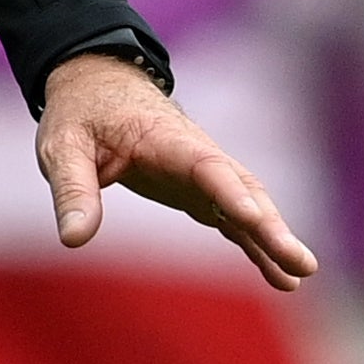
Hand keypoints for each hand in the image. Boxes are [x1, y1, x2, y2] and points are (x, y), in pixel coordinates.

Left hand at [36, 53, 316, 291]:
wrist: (97, 86)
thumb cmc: (80, 114)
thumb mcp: (62, 147)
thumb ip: (72, 190)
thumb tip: (74, 239)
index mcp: (166, 138)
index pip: (206, 166)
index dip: (230, 193)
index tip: (255, 219)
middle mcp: (196, 155)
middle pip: (243, 189)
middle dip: (271, 226)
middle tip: (300, 262)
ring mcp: (203, 174)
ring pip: (249, 205)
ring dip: (274, 238)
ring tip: (300, 274)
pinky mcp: (199, 191)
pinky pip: (236, 220)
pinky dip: (257, 245)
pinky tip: (280, 277)